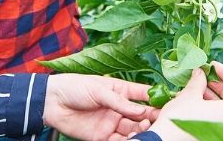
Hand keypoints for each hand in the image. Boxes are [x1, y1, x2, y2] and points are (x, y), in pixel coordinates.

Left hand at [43, 74, 158, 140]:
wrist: (51, 102)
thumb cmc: (74, 87)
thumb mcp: (99, 89)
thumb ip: (120, 102)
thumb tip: (142, 111)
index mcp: (120, 91)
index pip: (143, 95)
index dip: (157, 98)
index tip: (171, 102)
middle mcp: (118, 108)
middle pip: (141, 115)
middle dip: (151, 118)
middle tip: (158, 121)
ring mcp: (111, 123)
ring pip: (133, 130)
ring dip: (141, 131)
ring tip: (145, 130)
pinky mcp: (102, 137)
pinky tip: (133, 140)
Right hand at [144, 62, 222, 139]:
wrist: (165, 140)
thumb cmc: (179, 118)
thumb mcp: (189, 95)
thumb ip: (198, 80)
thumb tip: (200, 72)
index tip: (213, 66)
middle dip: (219, 83)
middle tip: (205, 75)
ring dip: (213, 94)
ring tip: (197, 85)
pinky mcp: (214, 134)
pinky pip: (218, 117)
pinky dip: (210, 106)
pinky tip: (196, 98)